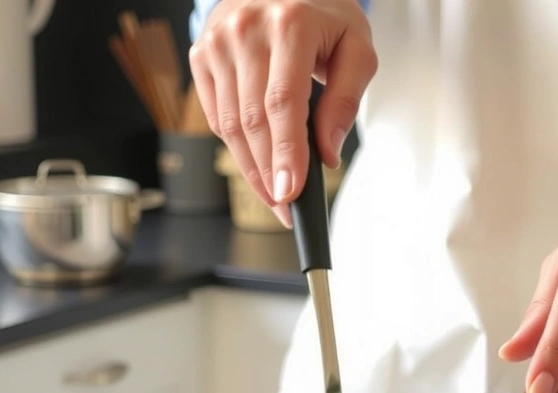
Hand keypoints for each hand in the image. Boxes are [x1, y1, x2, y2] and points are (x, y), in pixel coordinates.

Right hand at [188, 0, 376, 226]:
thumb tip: (327, 153)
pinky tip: (257, 164)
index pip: (282, 103)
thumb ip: (346, 100)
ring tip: (274, 195)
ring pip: (229, 125)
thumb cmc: (323, 13)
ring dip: (252, 169)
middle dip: (269, 173)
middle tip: (286, 208)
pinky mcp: (201, 56)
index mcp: (289, 24)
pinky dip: (236, 147)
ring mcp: (217, 43)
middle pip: (252, 121)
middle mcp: (245, 30)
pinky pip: (216, 116)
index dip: (286, 154)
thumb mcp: (356, 47)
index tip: (290, 192)